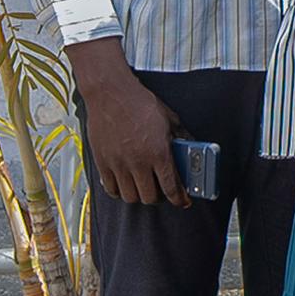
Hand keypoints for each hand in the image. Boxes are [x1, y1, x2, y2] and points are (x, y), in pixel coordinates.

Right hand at [74, 49, 180, 208]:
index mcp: (159, 152)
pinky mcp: (102, 162)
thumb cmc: (141, 104)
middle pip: (149, 197)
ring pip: (129, 196)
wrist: (111, 94)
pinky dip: (119, 191)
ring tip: (144, 187)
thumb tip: (192, 149)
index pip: (171, 187)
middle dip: (159, 198)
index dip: (179, 199)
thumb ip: (182, 137)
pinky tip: (125, 184)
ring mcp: (118, 163)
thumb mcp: (170, 119)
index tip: (182, 202)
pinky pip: (110, 188)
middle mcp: (138, 162)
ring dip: (139, 196)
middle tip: (162, 191)